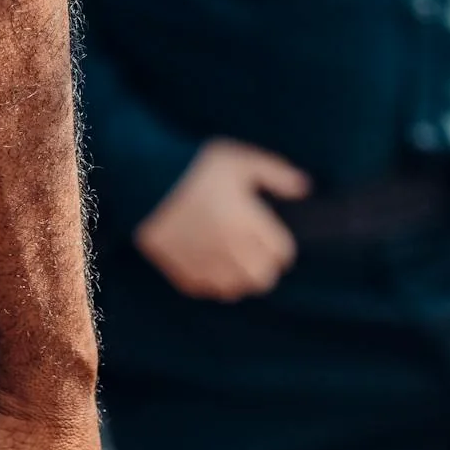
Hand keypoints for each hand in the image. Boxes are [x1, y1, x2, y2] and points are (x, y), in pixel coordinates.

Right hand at [134, 139, 309, 301]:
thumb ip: (275, 174)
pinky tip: (209, 267)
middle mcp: (228, 248)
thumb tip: (304, 188)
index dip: (281, 249)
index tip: (274, 241)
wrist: (145, 179)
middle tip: (257, 255)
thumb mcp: (240, 160)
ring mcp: (203, 262)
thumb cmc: (195, 167)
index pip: (281, 253)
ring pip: (234, 289)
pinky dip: (211, 283)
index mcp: (247, 222)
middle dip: (265, 268)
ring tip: (234, 264)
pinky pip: (203, 290)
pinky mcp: (178, 268)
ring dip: (239, 279)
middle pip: (262, 278)